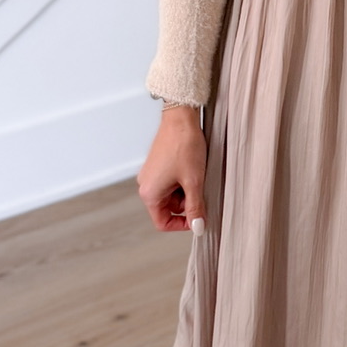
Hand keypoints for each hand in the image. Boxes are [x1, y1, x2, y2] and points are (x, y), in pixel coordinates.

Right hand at [138, 104, 206, 232]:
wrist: (180, 118)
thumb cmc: (185, 147)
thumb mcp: (194, 181)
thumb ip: (195, 207)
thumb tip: (198, 228)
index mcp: (149, 194)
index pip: (162, 223)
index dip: (182, 225)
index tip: (199, 218)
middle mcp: (146, 185)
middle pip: (168, 209)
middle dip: (186, 204)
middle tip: (201, 190)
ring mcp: (151, 175)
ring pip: (171, 195)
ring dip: (186, 191)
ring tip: (197, 176)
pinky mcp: (157, 166)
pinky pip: (170, 183)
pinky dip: (183, 181)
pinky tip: (193, 169)